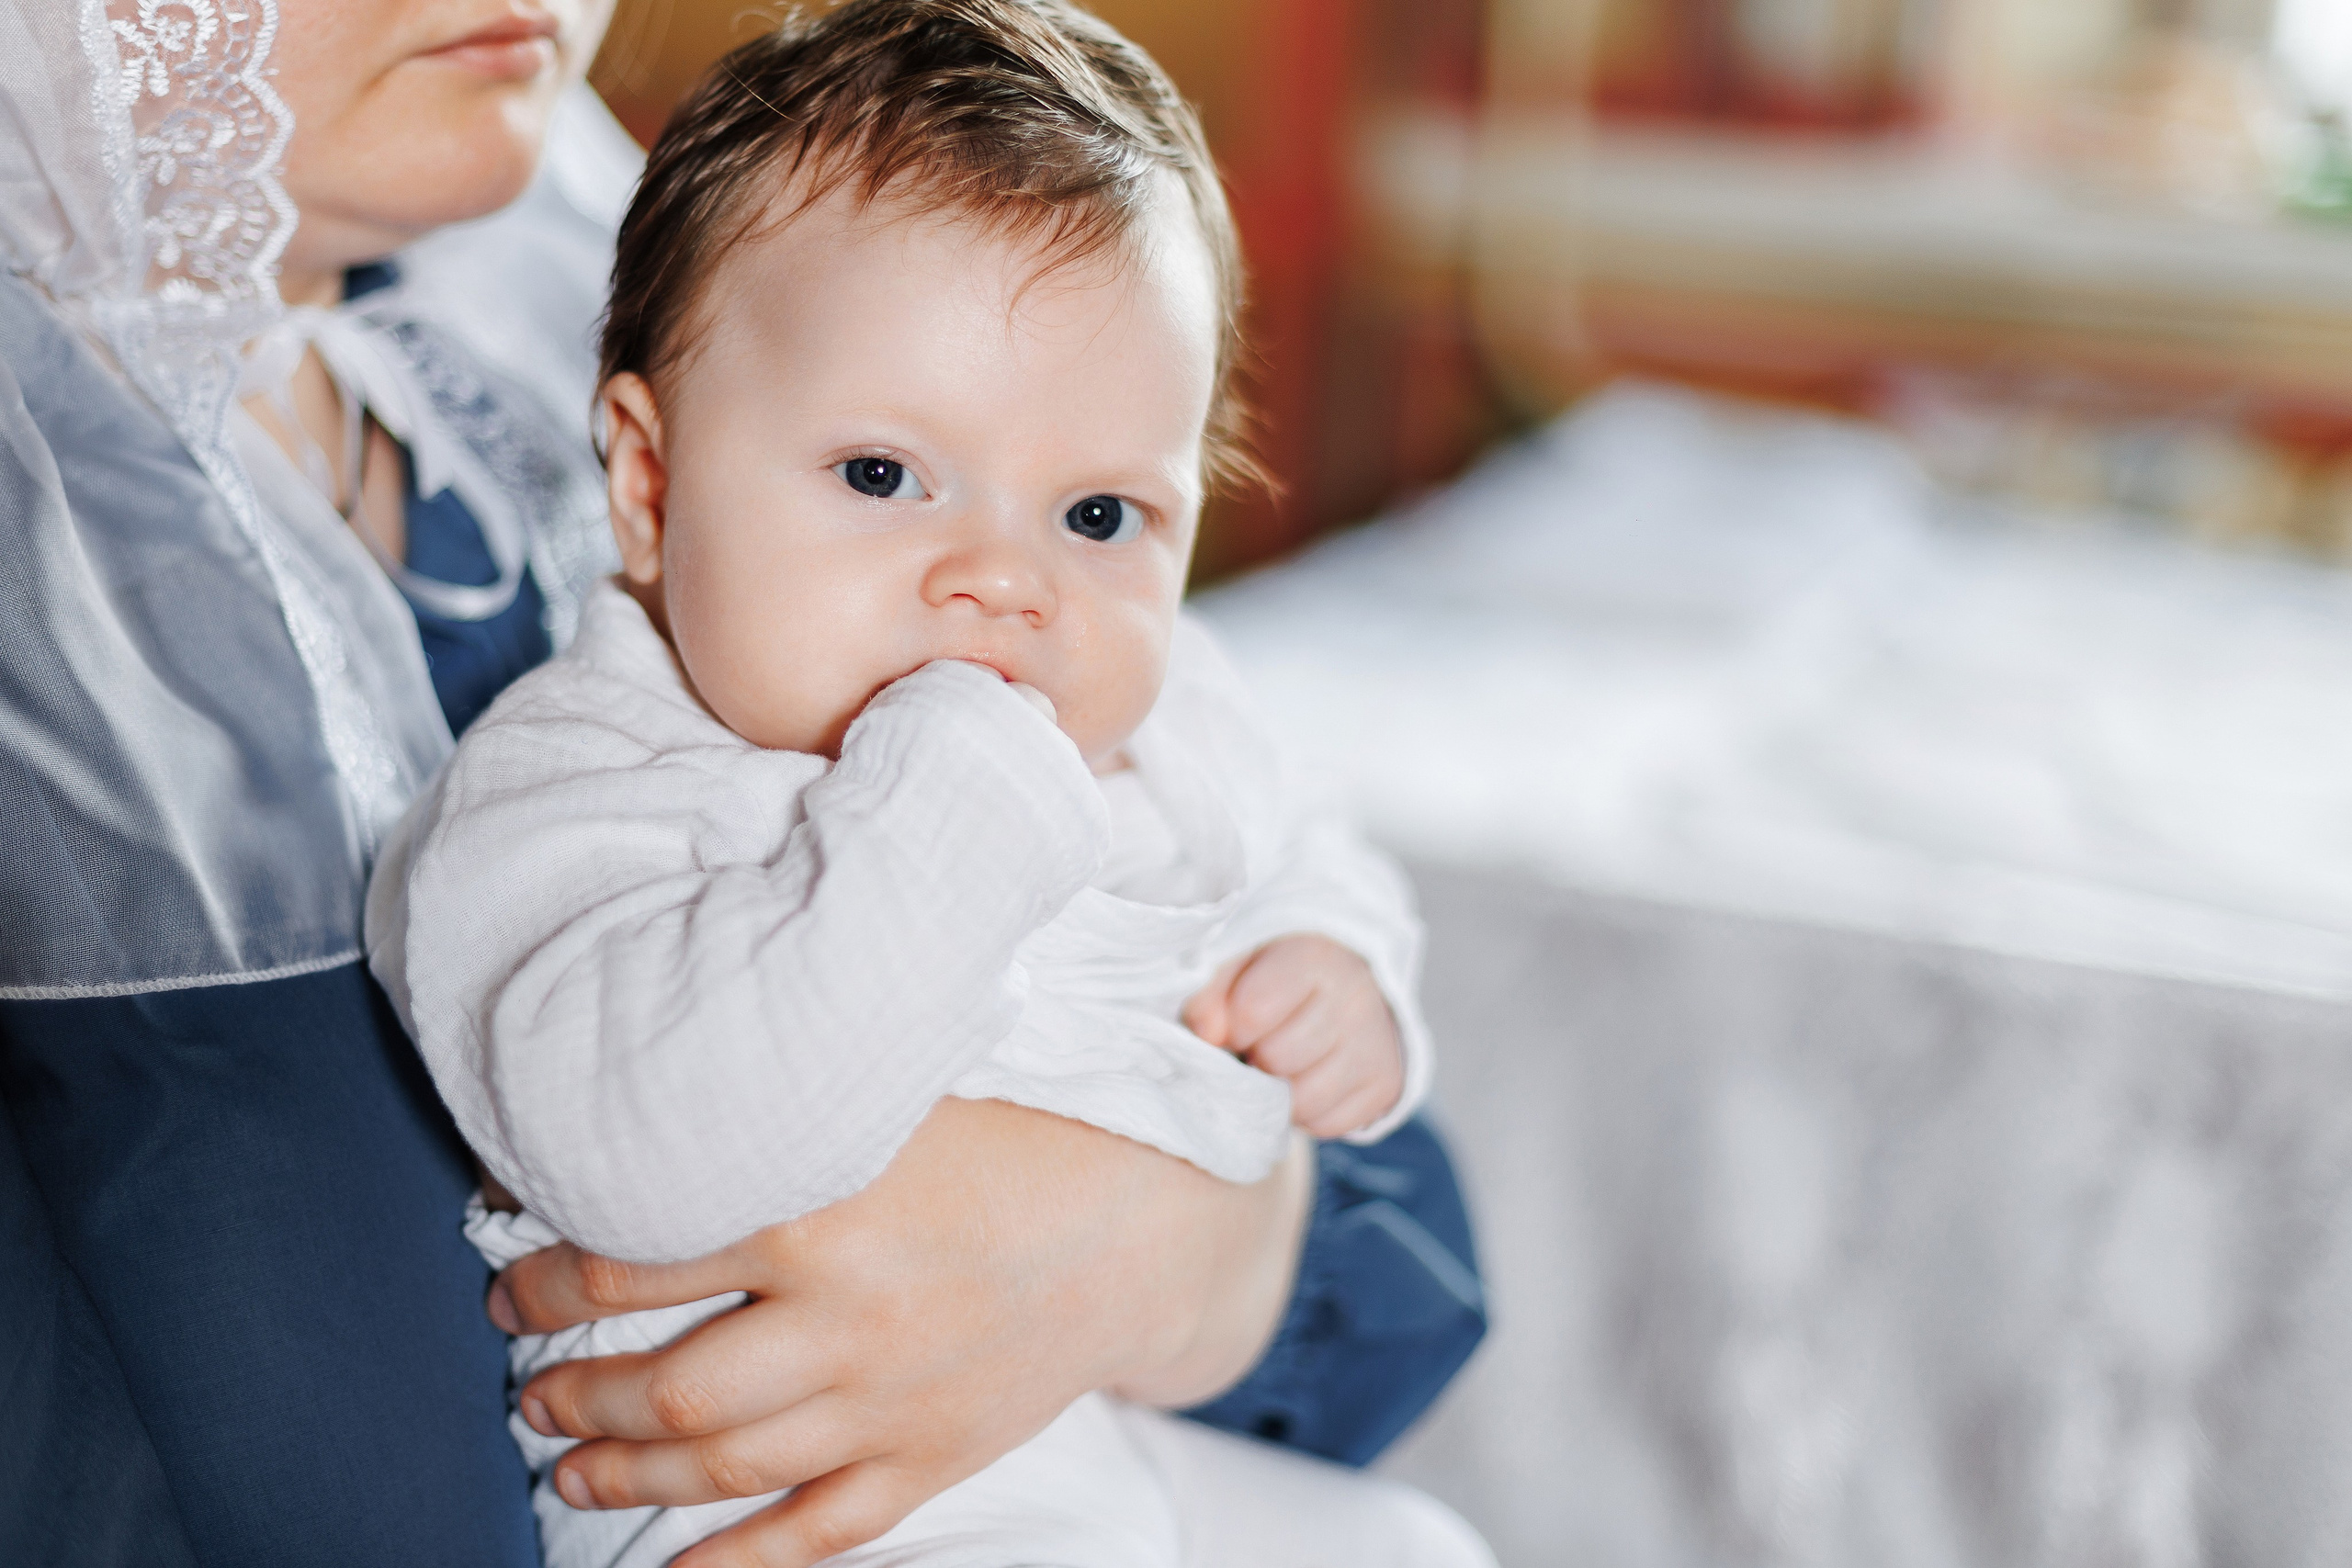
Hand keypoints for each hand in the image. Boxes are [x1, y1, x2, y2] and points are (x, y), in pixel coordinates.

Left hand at [488, 1098, 1311, 1567]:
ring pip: (724, 1465)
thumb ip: (786, 1099)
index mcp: (826, 1211)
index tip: (515, 1284)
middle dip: (574, 1392)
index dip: (553, 1281)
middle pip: (667, 1385)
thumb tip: (653, 1086)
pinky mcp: (933, 1459)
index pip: (638, 1259)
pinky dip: (737, 1563)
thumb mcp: (897, 1089)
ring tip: (568, 1461)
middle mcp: (848, 1319)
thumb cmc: (1022, 1132)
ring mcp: (891, 1404)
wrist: (1151, 1215)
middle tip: (528, 1384)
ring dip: (625, 1470)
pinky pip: (816, 1532)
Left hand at [1183, 934, 1404, 1138]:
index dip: (1232, 1027)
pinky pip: (1326, 1125)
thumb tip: (1206, 1033)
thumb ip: (1209, 991)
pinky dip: (1306, 1113)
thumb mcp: (1238, 965)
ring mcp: (1376, 1045)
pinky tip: (1306, 1081)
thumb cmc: (1277, 977)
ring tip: (1280, 1066)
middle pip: (1276, 1060)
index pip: (1252, 1012)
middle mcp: (1355, 999)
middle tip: (1261, 1044)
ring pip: (1302, 1101)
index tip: (1238, 1022)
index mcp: (1313, 958)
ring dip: (1279, 1093)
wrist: (1345, 988)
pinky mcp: (1386, 1086)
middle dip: (1256, 1059)